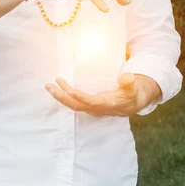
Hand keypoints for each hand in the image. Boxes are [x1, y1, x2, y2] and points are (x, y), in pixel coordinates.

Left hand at [45, 72, 161, 116]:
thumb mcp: (134, 86)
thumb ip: (130, 82)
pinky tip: (58, 89)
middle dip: (61, 96)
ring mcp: (92, 108)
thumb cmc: (133, 92)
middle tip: (49, 85)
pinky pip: (75, 102)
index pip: (88, 102)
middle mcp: (97, 108)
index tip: (66, 88)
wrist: (135, 103)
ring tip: (49, 86)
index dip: (77, 96)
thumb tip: (127, 77)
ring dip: (60, 96)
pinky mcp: (90, 105)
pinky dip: (65, 96)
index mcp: (106, 104)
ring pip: (73, 105)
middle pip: (75, 105)